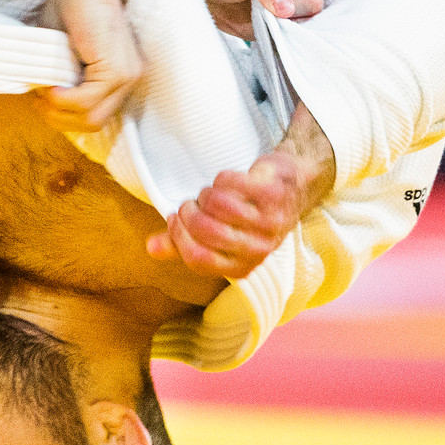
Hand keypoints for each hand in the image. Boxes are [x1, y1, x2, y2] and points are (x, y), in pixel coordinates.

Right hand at [36, 0, 145, 132]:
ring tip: (42, 93)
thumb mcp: (62, 49)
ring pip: (91, 117)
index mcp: (120, 74)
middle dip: (60, 119)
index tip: (42, 101)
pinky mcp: (115, 70)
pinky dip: (64, 100)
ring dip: (59, 111)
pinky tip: (51, 88)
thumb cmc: (70, 5)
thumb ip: (60, 74)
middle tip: (39, 102)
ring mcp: (126, 75)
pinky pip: (87, 101)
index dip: (65, 115)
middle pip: (94, 122)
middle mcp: (129, 78)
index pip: (95, 114)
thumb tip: (43, 99)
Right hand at [145, 102, 335, 278]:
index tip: (176, 217)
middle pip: (205, 231)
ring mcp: (268, 222)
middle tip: (192, 203)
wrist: (292, 186)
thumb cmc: (250, 213)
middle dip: (189, 211)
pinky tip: (228, 181)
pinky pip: (231, 183)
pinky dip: (222, 178)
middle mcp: (258, 249)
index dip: (179, 236)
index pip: (197, 259)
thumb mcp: (219, 234)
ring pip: (217, 205)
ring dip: (207, 194)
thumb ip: (183, 242)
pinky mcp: (272, 193)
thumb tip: (151, 248)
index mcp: (242, 266)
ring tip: (212, 193)